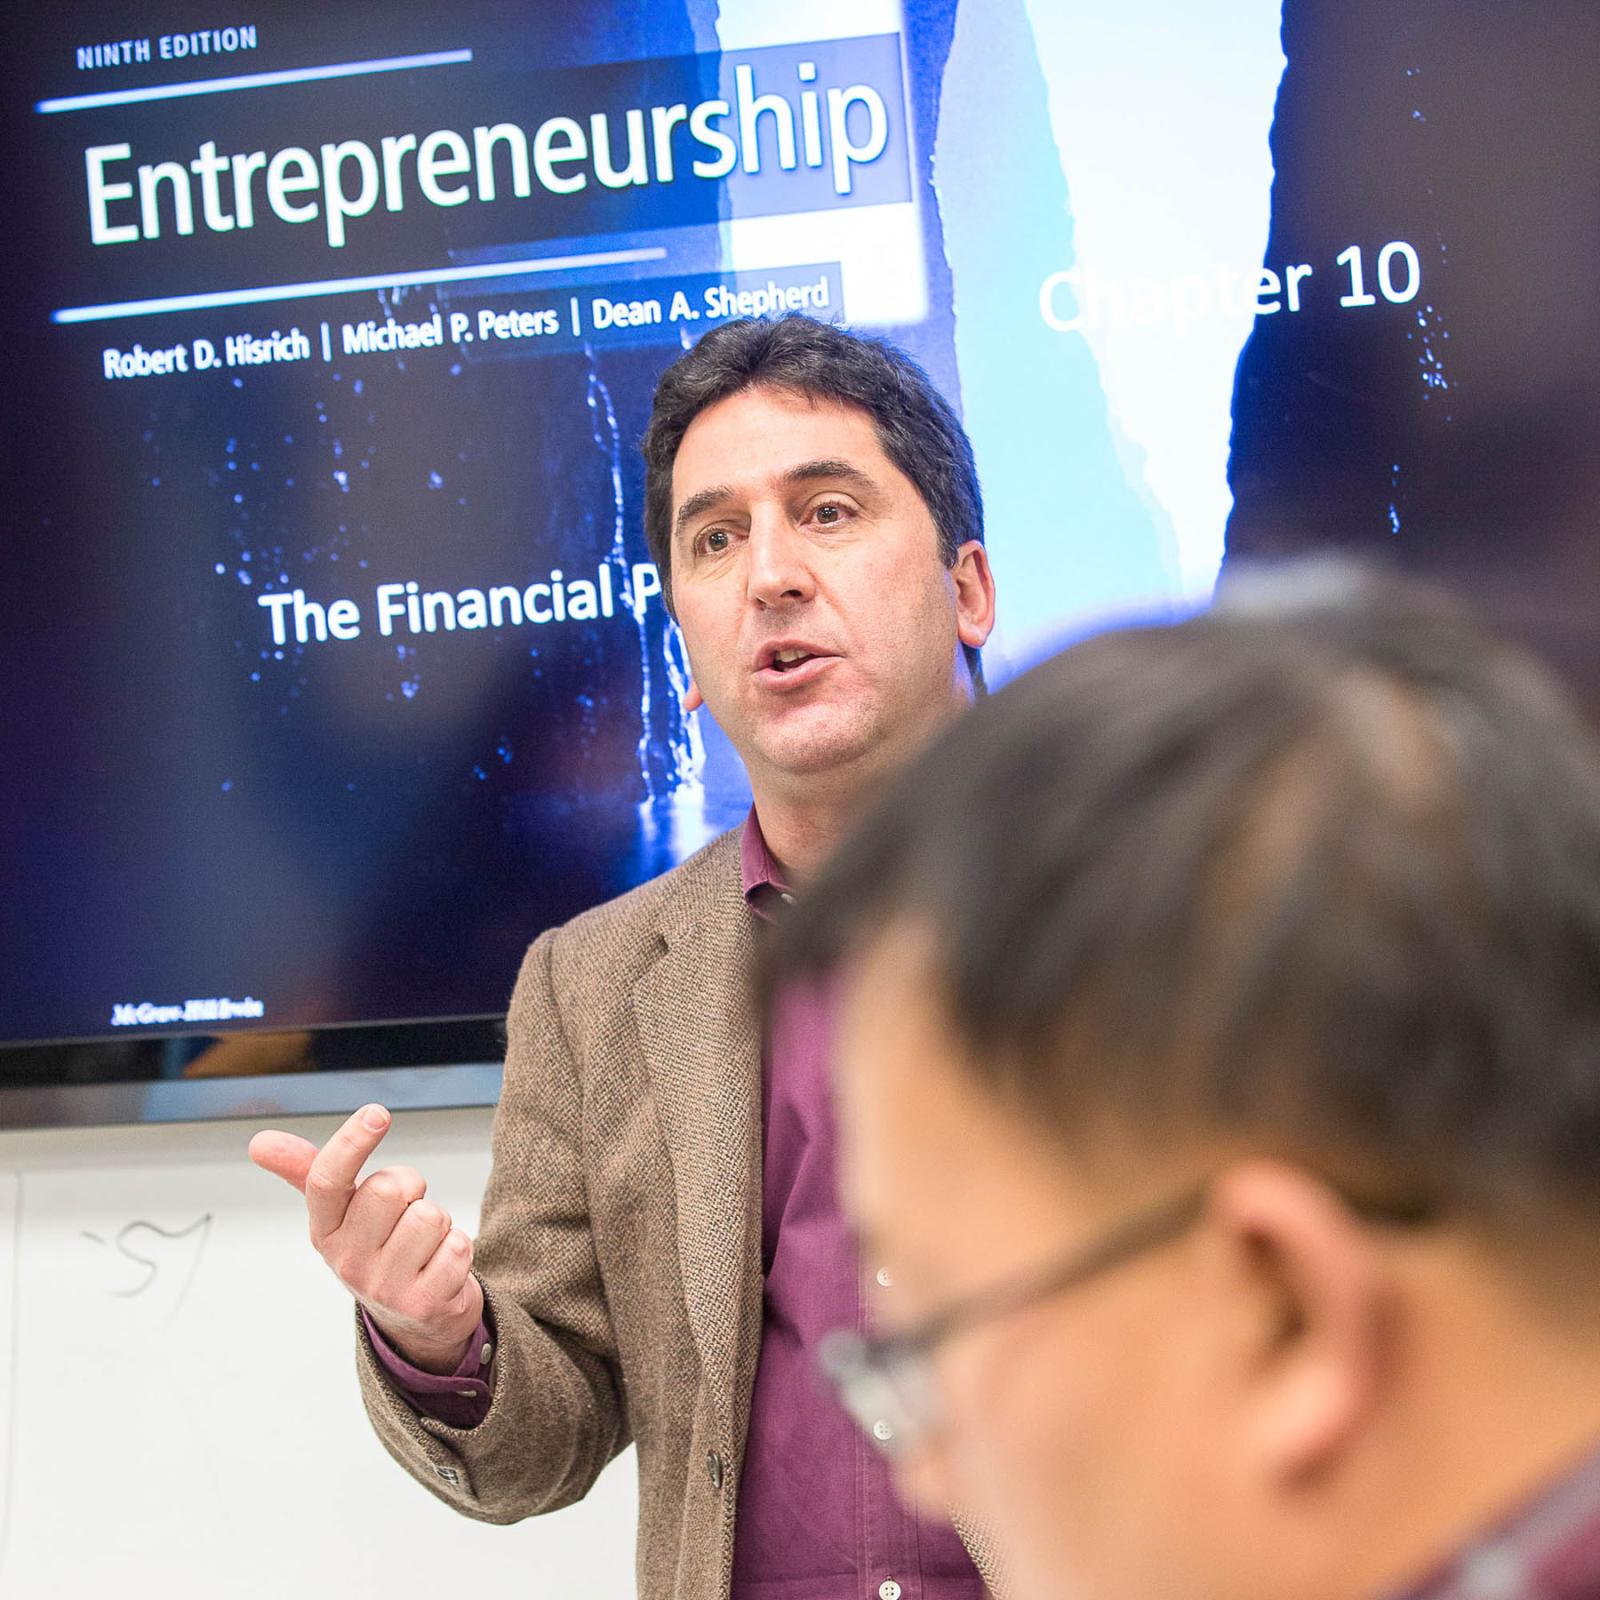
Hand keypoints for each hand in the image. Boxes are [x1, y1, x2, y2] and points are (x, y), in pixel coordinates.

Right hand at [249, 1104, 483, 1373]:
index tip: (376, 1113)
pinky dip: (458, 1248)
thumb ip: (308, 1170)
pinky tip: (441, 1264)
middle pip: (390, 1189)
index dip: (351, 1143)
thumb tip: (259, 1141)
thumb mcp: (342, 1211)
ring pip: (430, 1215)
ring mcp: (384, 1287)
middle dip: (411, 1186)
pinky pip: (458, 1246)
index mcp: (324, 1230)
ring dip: (439, 1220)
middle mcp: (348, 1261)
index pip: (327, 1181)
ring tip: (424, 1241)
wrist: (415, 1315)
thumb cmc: (377, 1246)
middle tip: (407, 1209)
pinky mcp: (424, 1304)